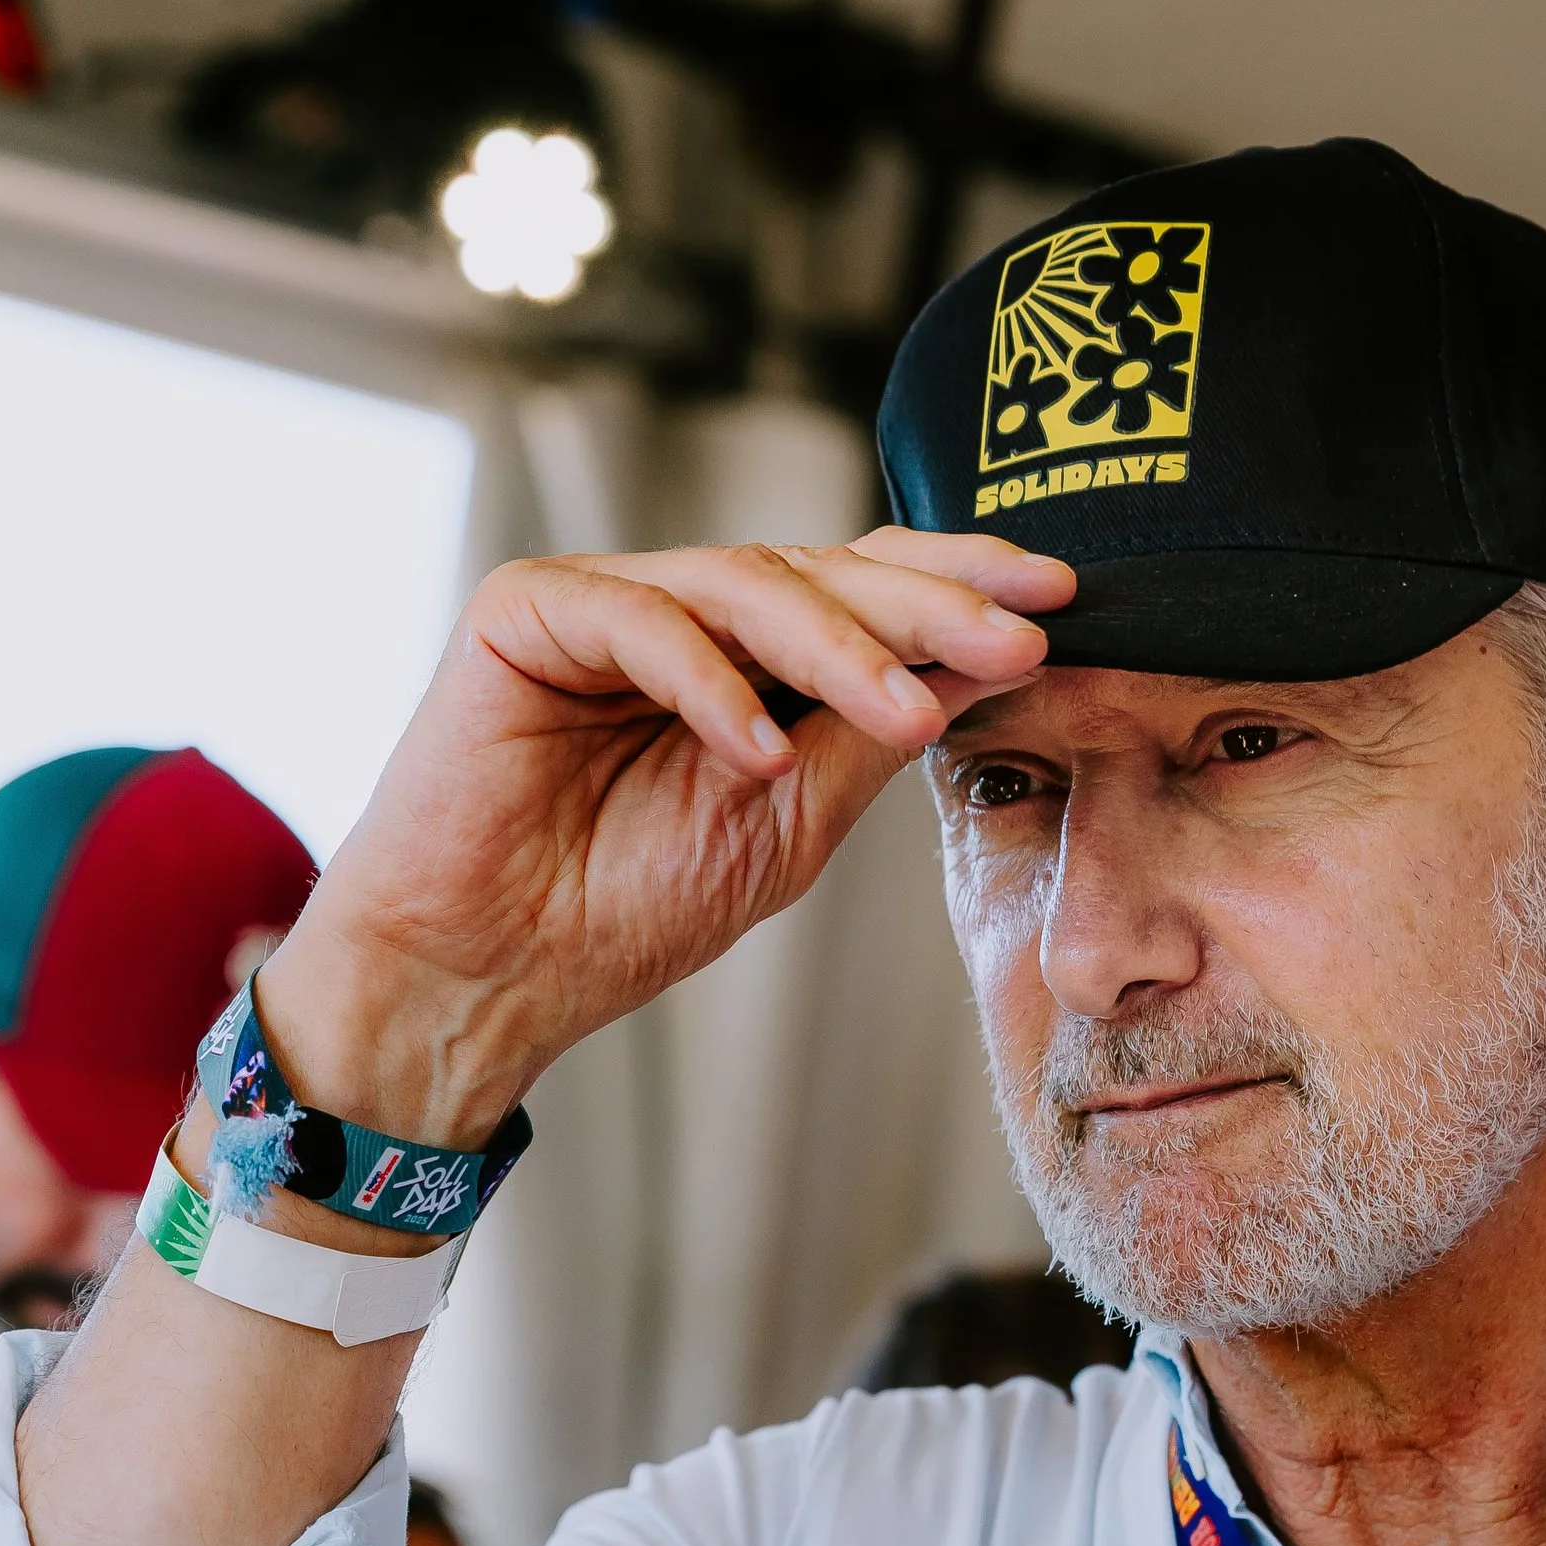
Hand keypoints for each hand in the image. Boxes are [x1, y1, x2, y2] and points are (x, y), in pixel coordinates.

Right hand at [261, 529, 1073, 1144]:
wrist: (484, 975)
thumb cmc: (620, 909)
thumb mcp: (789, 823)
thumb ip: (872, 733)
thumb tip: (992, 655)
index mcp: (747, 655)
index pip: (864, 588)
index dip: (959, 583)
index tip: (1062, 599)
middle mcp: (680, 611)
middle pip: (820, 570)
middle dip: (928, 605)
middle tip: (1018, 637)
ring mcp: (603, 599)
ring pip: (744, 584)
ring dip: (839, 649)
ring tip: (908, 714)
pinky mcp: (525, 610)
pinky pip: (639, 620)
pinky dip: (707, 686)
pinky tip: (756, 753)